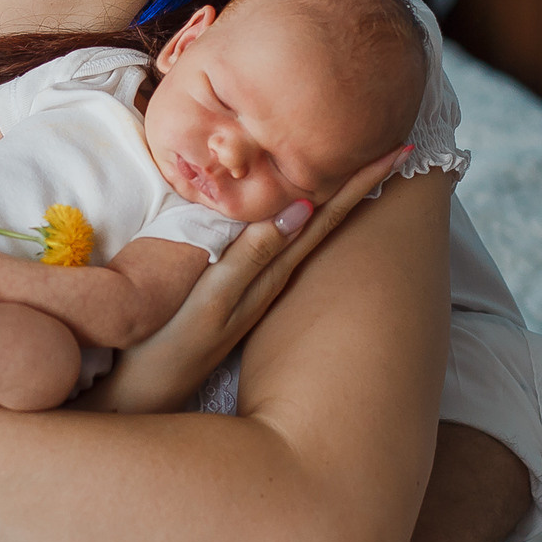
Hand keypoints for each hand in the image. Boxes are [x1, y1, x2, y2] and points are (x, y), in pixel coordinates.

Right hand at [82, 144, 414, 413]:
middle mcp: (271, 277)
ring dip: (333, 196)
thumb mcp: (211, 302)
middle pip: (324, 219)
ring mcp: (254, 287)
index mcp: (271, 273)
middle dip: (359, 181)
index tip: (403, 148)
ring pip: (303, 231)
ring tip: (361, 163)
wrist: (138, 399)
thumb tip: (302, 208)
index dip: (361, 180)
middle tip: (402, 142)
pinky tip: (296, 205)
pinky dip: (293, 215)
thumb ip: (250, 256)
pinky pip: (275, 243)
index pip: (326, 216)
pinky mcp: (231, 292)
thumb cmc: (166, 351)